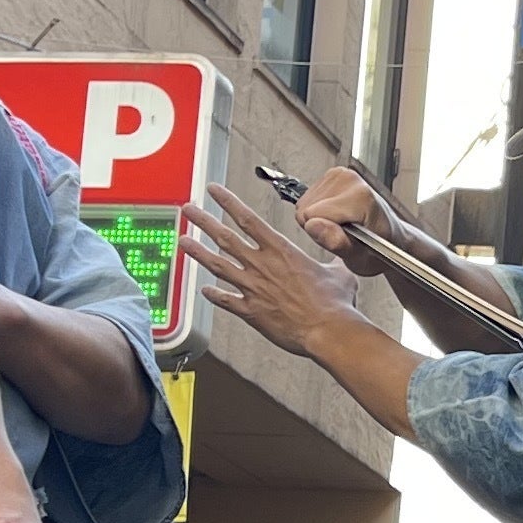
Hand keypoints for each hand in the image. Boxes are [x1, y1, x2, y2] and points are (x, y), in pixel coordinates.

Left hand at [187, 185, 364, 354]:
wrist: (327, 331)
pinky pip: (226, 300)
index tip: (214, 191)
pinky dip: (214, 295)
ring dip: (198, 252)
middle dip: (204, 221)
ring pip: (218, 265)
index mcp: (281, 251)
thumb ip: (332, 263)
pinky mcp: (251, 311)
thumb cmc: (334, 304)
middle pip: (225, 237)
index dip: (228, 202)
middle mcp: (262, 266)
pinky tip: (204, 291)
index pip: (248, 219)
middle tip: (189, 210)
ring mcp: (253, 288)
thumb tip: (338, 260)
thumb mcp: (339, 273)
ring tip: (183, 242)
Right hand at [292, 165, 412, 267]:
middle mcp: (349, 179)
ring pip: (304, 203)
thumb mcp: (359, 257)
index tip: (343, 237)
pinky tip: (338, 215)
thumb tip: (313, 226)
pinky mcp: (333, 175)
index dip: (323, 232)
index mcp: (359, 196)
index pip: (312, 215)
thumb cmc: (378, 248)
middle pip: (306, 208)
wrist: (390, 236)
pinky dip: (319, 210)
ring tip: (343, 224)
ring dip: (319, 218)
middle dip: (320, 225)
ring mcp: (340, 174)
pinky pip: (307, 198)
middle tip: (343, 232)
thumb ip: (336, 241)